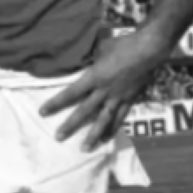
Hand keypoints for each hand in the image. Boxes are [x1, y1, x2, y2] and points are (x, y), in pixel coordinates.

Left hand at [39, 32, 164, 151]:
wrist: (149, 50)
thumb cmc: (124, 44)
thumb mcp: (101, 47)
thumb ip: (91, 57)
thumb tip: (83, 58)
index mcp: (94, 77)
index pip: (71, 93)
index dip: (56, 103)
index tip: (43, 112)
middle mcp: (104, 91)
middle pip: (84, 111)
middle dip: (70, 125)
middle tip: (58, 137)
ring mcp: (118, 97)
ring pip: (103, 120)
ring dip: (93, 135)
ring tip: (85, 148)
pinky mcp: (130, 100)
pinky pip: (120, 118)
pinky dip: (113, 129)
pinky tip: (107, 139)